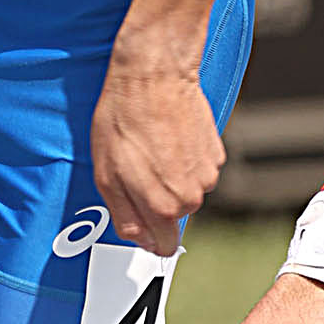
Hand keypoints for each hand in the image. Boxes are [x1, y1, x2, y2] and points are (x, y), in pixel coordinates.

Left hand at [90, 27, 224, 254]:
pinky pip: (197, 169)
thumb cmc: (124, 120)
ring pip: (186, 190)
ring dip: (170, 176)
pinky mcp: (216, 152)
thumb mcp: (107, 176)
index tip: (138, 218)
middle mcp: (192, 195)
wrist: (153, 76)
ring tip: (152, 147)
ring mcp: (208, 173)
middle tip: (136, 168)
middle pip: (173, 216)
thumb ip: (125, 216)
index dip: (148, 235)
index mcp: (164, 206)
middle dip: (155, 199)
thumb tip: (139, 239)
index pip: (164, 247)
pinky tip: (168, 136)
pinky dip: (184, 158)